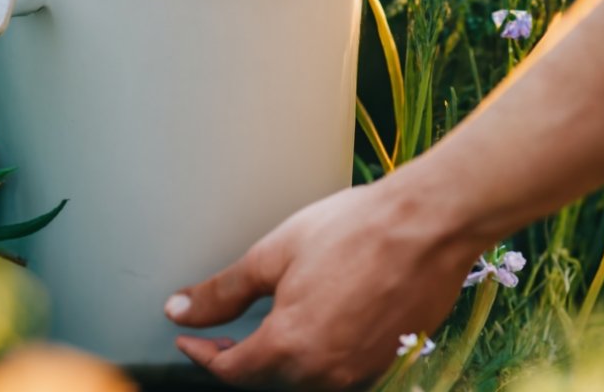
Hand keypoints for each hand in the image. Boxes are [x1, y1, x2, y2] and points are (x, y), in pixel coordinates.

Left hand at [163, 175, 476, 390]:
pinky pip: (335, 374)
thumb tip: (178, 310)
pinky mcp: (384, 363)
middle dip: (236, 359)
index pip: (230, 371)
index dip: (202, 355)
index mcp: (290, 348)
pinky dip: (311, 357)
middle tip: (217, 335)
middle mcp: (324, 374)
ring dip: (275, 362)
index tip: (187, 341)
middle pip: (265, 382)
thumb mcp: (273, 254)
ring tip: (261, 330)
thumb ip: (222, 291)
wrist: (425, 227)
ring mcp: (359, 373)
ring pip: (301, 381)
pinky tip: (309, 327)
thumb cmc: (353, 231)